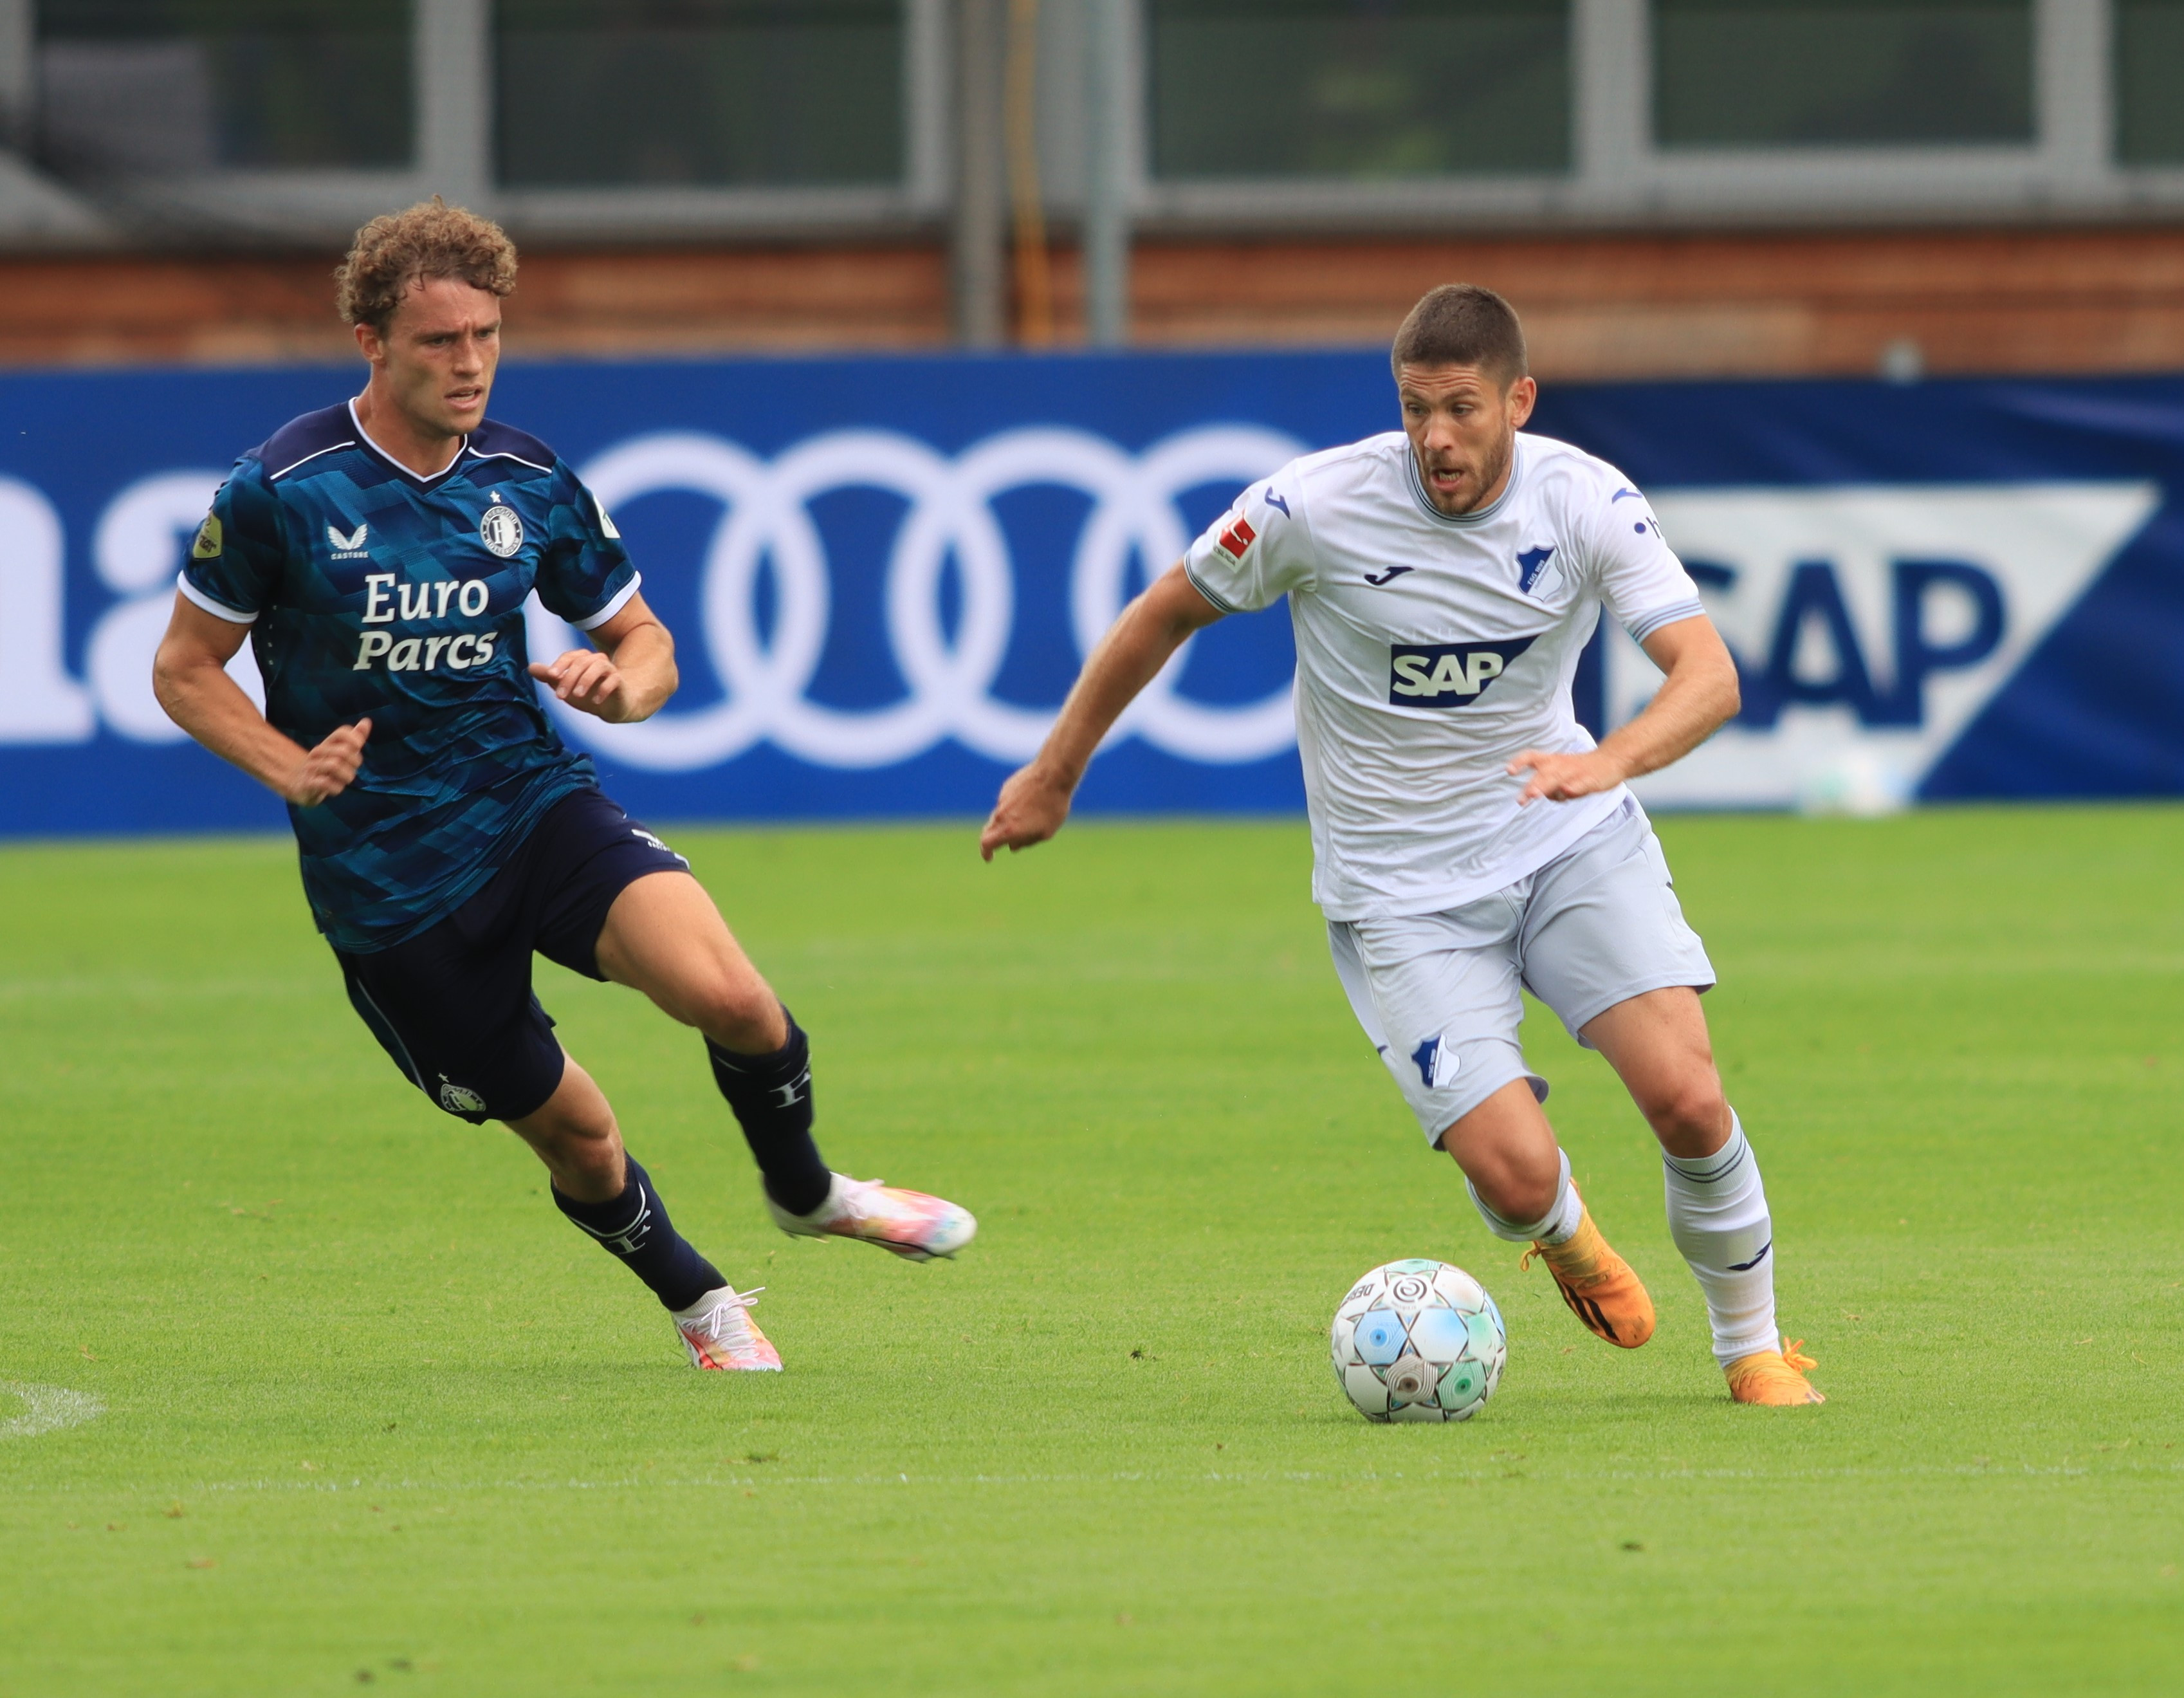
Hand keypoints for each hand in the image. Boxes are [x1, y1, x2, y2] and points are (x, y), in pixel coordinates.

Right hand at [286, 718, 369, 806]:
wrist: (301, 784)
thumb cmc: (325, 766)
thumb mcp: (341, 752)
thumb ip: (354, 738)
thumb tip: (367, 721)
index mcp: (327, 744)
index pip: (341, 732)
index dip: (354, 738)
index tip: (358, 747)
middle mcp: (318, 753)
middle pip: (343, 751)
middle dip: (355, 762)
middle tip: (353, 768)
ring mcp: (311, 767)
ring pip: (335, 766)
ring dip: (347, 776)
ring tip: (345, 780)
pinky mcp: (308, 783)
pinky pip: (325, 783)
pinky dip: (336, 787)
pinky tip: (336, 788)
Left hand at [529, 650, 629, 720]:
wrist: (612, 707)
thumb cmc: (588, 694)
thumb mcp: (566, 687)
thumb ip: (549, 677)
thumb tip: (530, 667)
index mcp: (583, 659)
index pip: (570, 657)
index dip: (560, 665)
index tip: (551, 676)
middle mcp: (597, 660)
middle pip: (582, 662)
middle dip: (569, 678)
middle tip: (560, 696)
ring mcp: (610, 670)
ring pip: (599, 666)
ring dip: (586, 680)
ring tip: (577, 695)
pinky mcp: (620, 682)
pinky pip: (614, 680)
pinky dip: (603, 689)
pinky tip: (596, 701)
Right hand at [979, 762, 1075, 860]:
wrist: (1053, 775)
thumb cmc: (1053, 807)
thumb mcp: (1045, 832)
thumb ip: (1027, 842)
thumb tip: (1013, 846)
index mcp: (1009, 829)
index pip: (986, 844)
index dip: (985, 852)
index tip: (989, 857)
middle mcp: (1001, 815)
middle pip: (989, 831)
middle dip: (994, 839)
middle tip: (1003, 843)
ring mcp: (1002, 799)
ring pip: (999, 816)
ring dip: (1007, 823)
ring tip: (1027, 820)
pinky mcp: (1007, 788)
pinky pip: (1006, 803)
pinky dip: (1013, 808)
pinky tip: (1029, 804)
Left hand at [1506, 746, 1625, 805]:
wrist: (1612, 759)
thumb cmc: (1580, 768)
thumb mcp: (1559, 772)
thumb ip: (1544, 784)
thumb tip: (1531, 794)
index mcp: (1552, 761)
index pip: (1532, 757)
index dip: (1520, 762)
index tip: (1509, 770)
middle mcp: (1561, 765)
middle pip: (1543, 773)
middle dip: (1533, 785)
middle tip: (1522, 798)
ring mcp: (1576, 772)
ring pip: (1559, 778)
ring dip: (1545, 786)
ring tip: (1534, 794)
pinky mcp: (1591, 780)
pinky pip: (1581, 784)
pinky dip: (1574, 788)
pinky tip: (1568, 791)